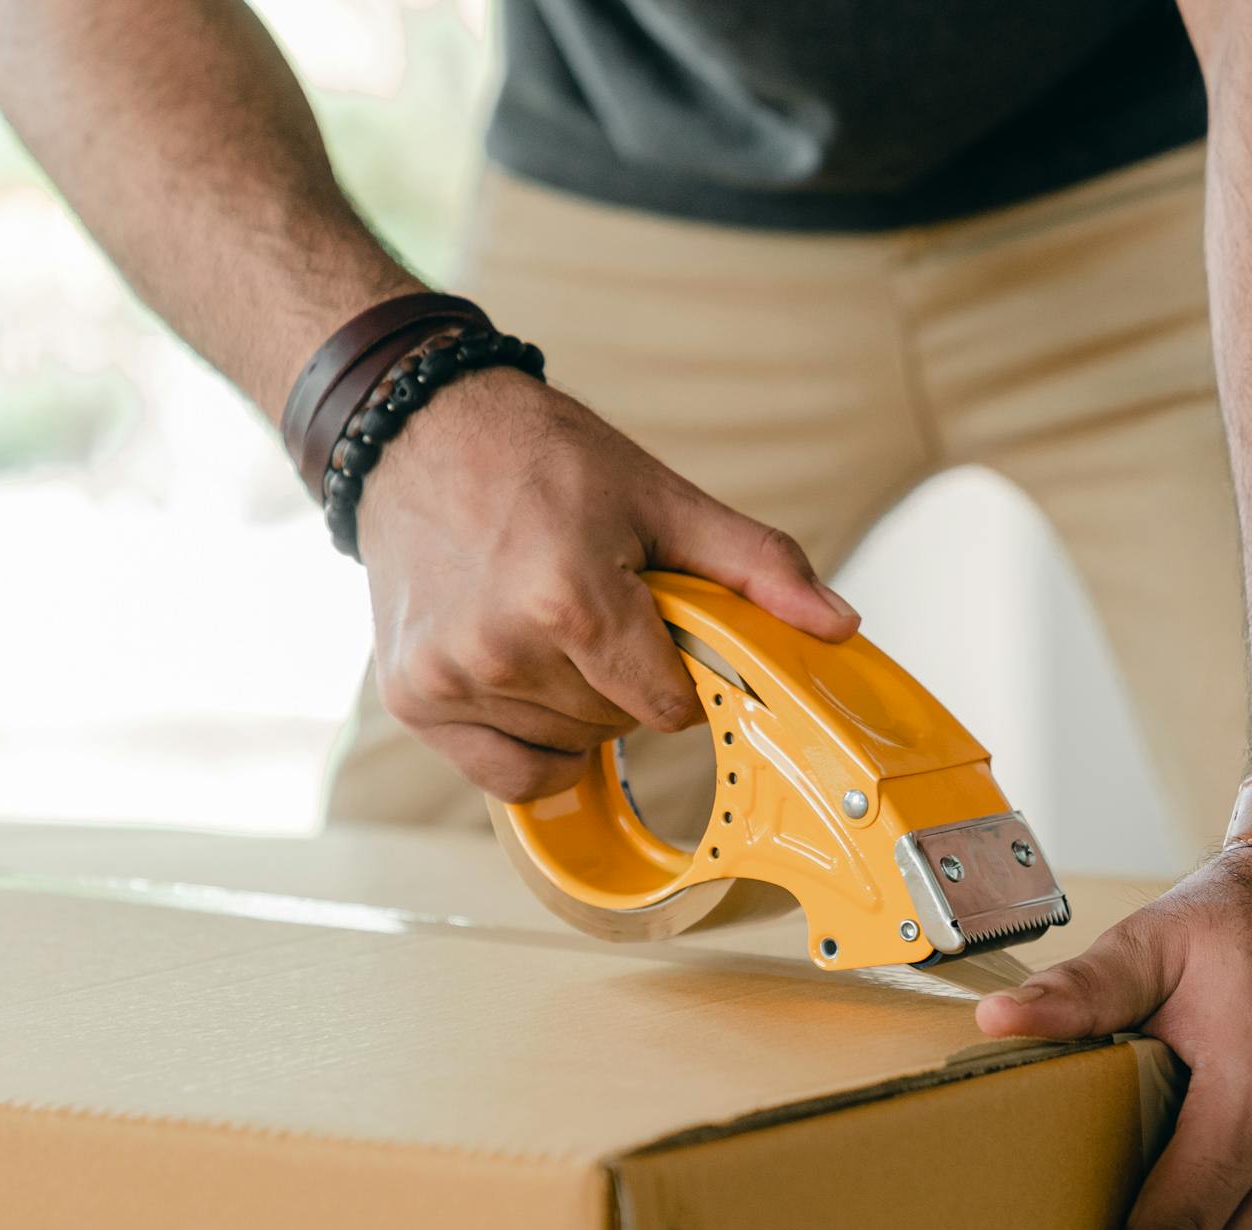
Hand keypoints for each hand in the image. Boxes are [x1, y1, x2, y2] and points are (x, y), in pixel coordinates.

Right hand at [354, 367, 857, 799]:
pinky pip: (506, 776)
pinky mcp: (413, 698)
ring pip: (565, 748)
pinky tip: (523, 681)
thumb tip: (839, 625)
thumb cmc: (542, 459)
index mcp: (569, 598)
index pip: (667, 707)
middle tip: (594, 609)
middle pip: (615, 728)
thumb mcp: (662, 499)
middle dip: (624, 682)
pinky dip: (529, 745)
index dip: (677, 674)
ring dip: (574, 706)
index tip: (656, 628)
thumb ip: (756, 567)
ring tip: (546, 625)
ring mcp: (449, 678)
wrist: (417, 432)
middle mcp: (501, 649)